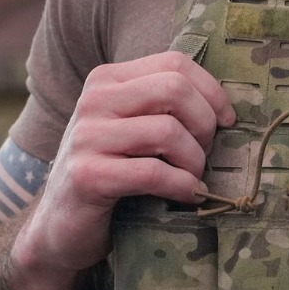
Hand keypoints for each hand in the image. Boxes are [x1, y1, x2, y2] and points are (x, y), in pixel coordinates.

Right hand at [15, 52, 235, 274]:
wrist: (62, 226)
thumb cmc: (112, 173)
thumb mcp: (133, 128)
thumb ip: (164, 106)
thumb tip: (227, 104)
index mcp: (108, 79)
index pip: (175, 63)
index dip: (212, 91)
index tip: (226, 121)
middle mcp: (94, 100)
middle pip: (174, 89)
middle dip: (204, 124)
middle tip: (205, 153)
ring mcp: (86, 137)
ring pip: (168, 132)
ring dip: (194, 161)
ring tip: (193, 178)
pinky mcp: (87, 176)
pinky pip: (153, 173)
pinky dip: (182, 186)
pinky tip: (187, 196)